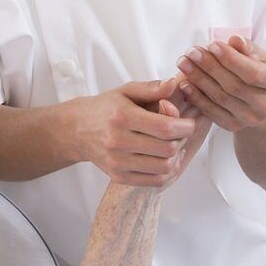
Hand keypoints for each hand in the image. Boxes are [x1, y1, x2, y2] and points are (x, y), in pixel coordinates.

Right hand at [70, 79, 198, 185]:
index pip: (166, 127)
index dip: (185, 126)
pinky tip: (166, 160)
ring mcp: (117, 162)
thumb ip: (151, 88)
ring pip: (164, 167)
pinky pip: (154, 181)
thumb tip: (174, 84)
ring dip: (176, 157)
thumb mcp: (126, 91)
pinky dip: (166, 172)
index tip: (188, 122)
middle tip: (181, 134)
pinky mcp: (118, 176)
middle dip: (182, 140)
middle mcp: (118, 141)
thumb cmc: (107, 108)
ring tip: (175, 147)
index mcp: (122, 116)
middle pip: (167, 148)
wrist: (77, 130)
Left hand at [175, 36, 265, 132]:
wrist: (262, 102)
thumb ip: (248, 49)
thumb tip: (235, 40)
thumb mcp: (262, 58)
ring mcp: (252, 120)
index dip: (231, 59)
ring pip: (220, 98)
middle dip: (209, 66)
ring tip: (184, 63)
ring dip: (198, 79)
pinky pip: (212, 112)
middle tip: (191, 52)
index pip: (254, 72)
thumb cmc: (261, 73)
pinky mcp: (234, 127)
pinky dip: (196, 97)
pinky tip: (185, 83)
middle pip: (234, 85)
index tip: (212, 45)